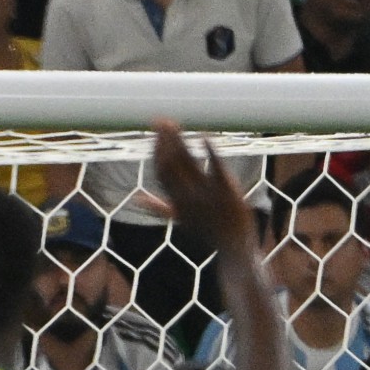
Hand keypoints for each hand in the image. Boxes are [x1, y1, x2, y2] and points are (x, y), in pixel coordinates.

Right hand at [142, 120, 255, 249]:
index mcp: (175, 201)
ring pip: (188, 163)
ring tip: (175, 124)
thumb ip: (158, 208)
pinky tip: (204, 137)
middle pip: (171, 164)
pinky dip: (210, 153)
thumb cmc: (207, 232)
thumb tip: (136, 199)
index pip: (160, 171)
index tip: (154, 132)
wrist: (233, 249)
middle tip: (160, 120)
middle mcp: (187, 196)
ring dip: (180, 142)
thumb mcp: (179, 220)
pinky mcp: (227, 192)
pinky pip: (216, 169)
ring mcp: (206, 194)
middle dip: (164, 142)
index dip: (156, 151)